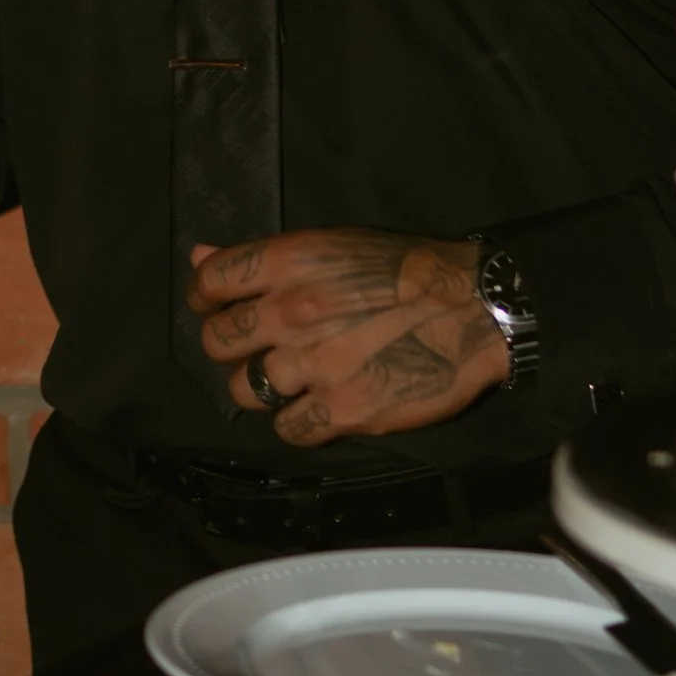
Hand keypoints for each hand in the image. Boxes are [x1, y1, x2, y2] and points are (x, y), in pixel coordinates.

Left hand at [189, 228, 507, 445]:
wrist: (474, 309)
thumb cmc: (407, 271)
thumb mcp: (333, 245)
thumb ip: (265, 258)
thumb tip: (201, 255)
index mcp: (290, 262)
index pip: (211, 282)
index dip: (204, 297)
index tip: (212, 307)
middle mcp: (294, 311)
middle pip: (218, 341)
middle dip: (229, 346)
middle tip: (253, 348)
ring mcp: (317, 363)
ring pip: (247, 389)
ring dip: (261, 387)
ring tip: (288, 379)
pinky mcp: (344, 408)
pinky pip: (289, 430)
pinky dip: (297, 422)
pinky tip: (316, 406)